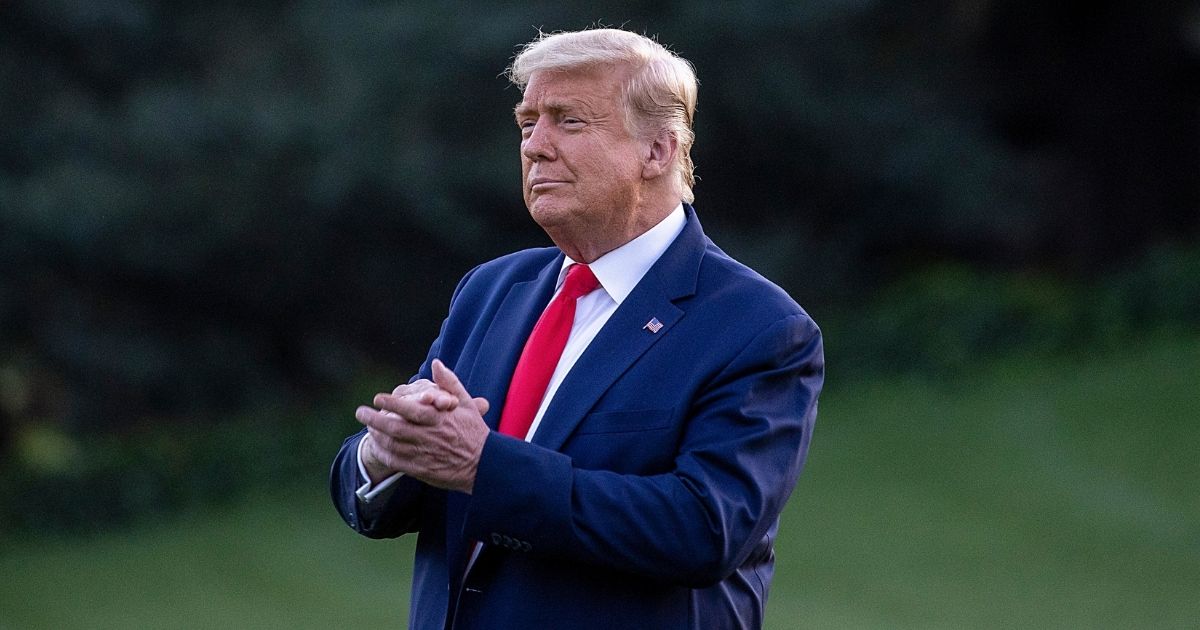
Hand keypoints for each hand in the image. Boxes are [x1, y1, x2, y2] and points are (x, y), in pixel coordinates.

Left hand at [356, 360, 490, 492]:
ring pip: (393, 445)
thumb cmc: (474, 431)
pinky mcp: (421, 470)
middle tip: (360, 412)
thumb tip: (436, 363)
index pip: (410, 409)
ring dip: (376, 436)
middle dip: (374, 419)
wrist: (484, 464)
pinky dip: (383, 454)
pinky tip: (377, 446)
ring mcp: (424, 454)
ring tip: (367, 428)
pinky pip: (396, 462)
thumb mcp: (466, 404)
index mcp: (439, 419)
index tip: (378, 398)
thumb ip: (449, 382)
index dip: (392, 403)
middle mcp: (429, 436)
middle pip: (395, 427)